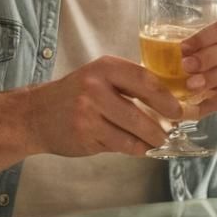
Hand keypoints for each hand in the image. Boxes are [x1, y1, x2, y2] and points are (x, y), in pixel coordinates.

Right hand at [28, 55, 180, 157]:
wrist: (36, 113)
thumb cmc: (76, 94)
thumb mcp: (99, 77)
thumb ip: (128, 84)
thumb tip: (168, 101)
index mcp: (104, 67)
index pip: (144, 79)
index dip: (165, 97)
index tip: (179, 110)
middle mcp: (95, 87)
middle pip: (139, 111)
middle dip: (161, 126)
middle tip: (173, 131)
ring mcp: (88, 113)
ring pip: (131, 132)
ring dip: (150, 141)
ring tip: (159, 142)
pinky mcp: (84, 135)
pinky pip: (120, 145)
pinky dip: (134, 149)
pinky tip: (140, 148)